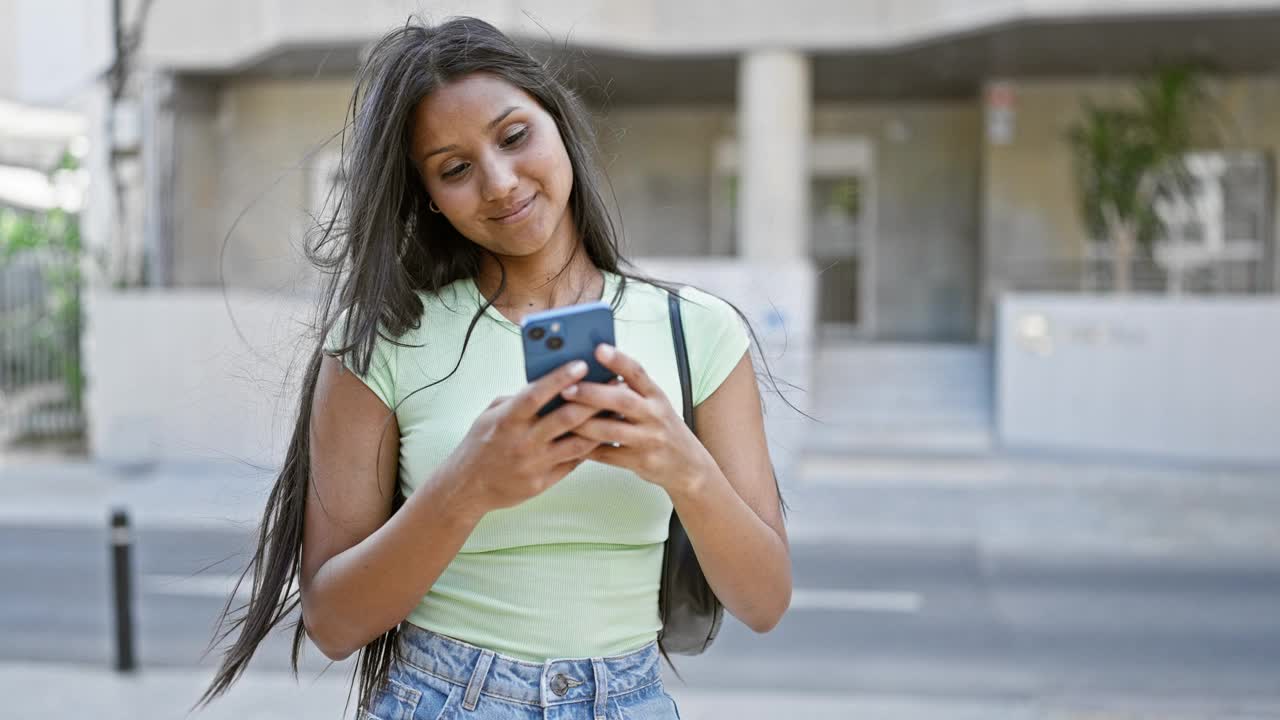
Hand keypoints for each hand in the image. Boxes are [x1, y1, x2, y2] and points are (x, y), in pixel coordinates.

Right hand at [443, 360, 603, 515]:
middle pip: (565, 418)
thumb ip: (518, 399)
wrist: (467, 487)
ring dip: (600, 425)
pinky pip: (573, 462)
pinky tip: (604, 435)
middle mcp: (522, 441)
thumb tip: (549, 383)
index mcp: (507, 420)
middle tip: (614, 385)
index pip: (536, 394)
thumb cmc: (481, 444)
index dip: (560, 378)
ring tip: (616, 410)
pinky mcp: (542, 482)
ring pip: (577, 443)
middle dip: (593, 399)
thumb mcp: (491, 415)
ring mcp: (534, 464)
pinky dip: (590, 448)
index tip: (582, 364)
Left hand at [559, 344, 711, 495]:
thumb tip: (591, 371)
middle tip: (566, 388)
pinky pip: (608, 455)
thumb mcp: (655, 404)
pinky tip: (568, 442)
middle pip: (622, 401)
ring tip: (560, 416)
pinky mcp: (641, 462)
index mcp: (656, 395)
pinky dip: (586, 449)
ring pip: (611, 431)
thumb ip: (630, 389)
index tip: (598, 349)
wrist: (688, 466)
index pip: (638, 373)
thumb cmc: (662, 428)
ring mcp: (649, 440)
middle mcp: (655, 415)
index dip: (618, 360)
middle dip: (591, 393)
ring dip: (583, 423)